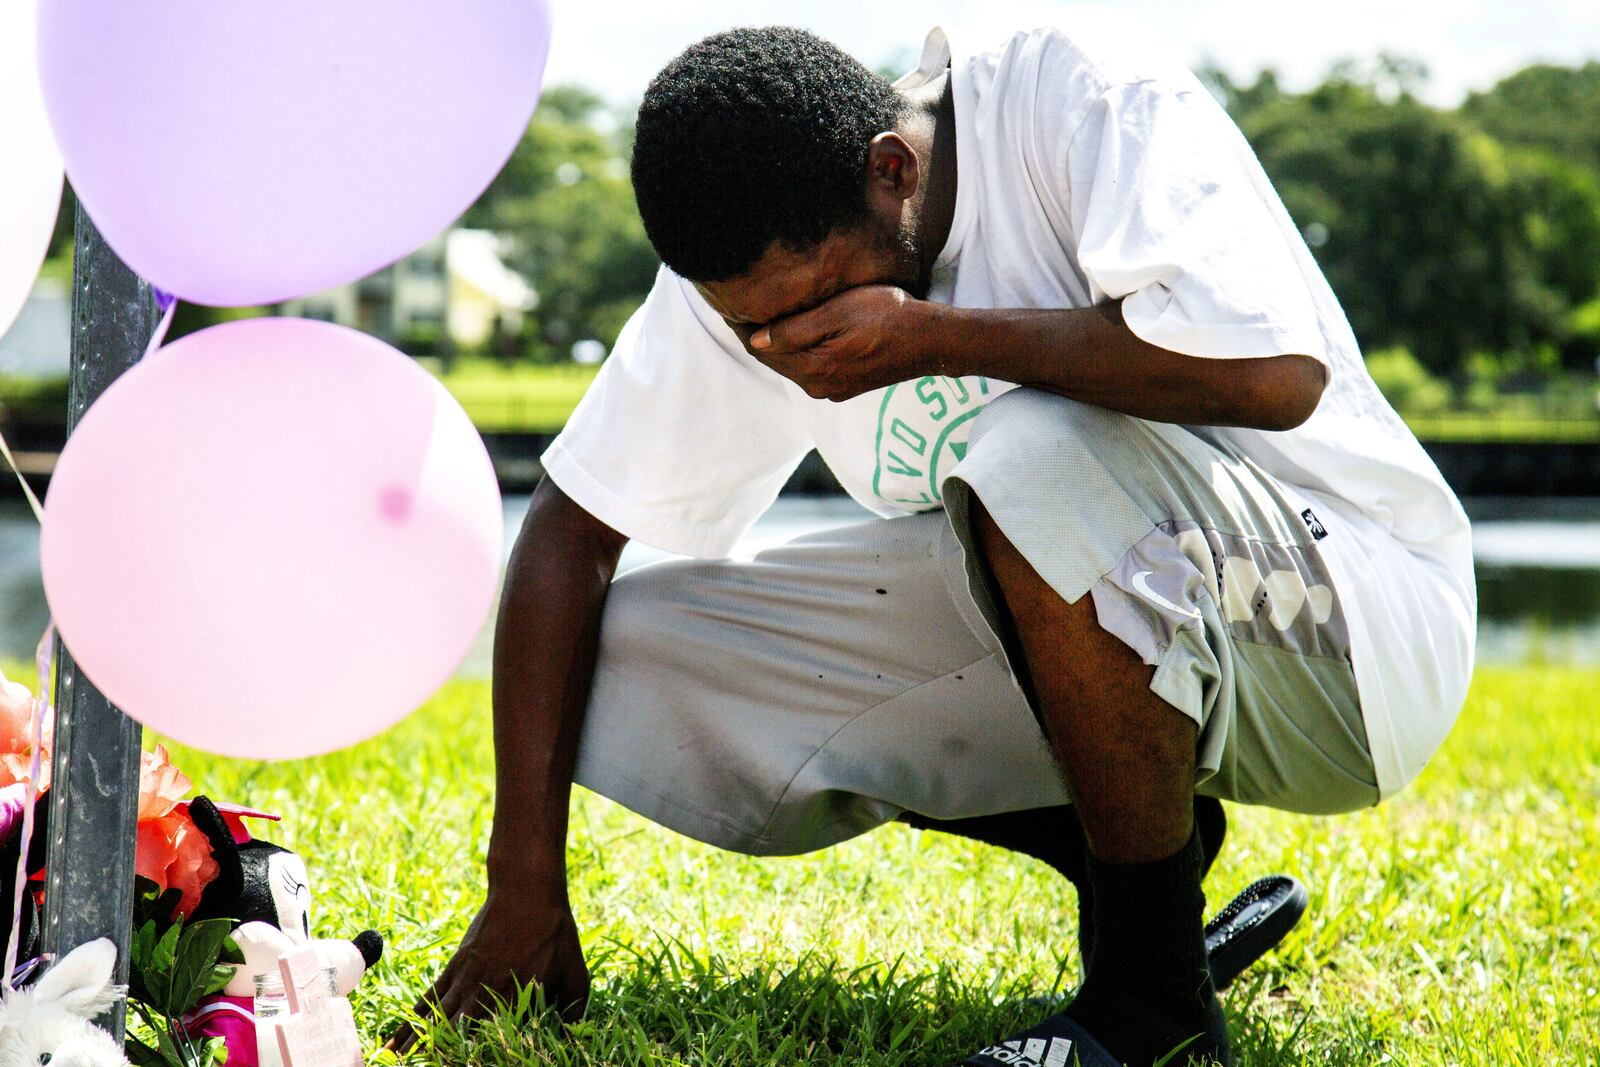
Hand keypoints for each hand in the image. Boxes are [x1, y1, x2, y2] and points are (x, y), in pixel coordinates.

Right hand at [380, 897, 588, 1056]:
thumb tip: (573, 1039)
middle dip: (432, 1054)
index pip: (485, 1041)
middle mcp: (480, 993)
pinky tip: (397, 1035)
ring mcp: (463, 979)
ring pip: (432, 1019)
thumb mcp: (576, 974)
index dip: (469, 1056)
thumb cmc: (555, 933)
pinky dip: (411, 1019)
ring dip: (411, 1043)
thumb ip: (574, 1010)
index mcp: (509, 1001)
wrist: (526, 889)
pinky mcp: (455, 966)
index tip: (459, 1066)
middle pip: (450, 1034)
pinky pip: (428, 998)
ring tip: (390, 1063)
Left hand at [749, 285, 944, 401]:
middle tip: (737, 303)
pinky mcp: (846, 384)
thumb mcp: (839, 314)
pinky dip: (797, 348)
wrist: (931, 340)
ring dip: (776, 342)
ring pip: (791, 363)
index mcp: (812, 370)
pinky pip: (810, 365)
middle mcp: (818, 386)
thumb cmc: (889, 317)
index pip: (761, 349)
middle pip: (773, 359)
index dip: (742, 325)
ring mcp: (832, 388)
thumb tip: (757, 339)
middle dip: (755, 333)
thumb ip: (796, 329)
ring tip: (762, 313)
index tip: (728, 301)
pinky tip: (796, 328)